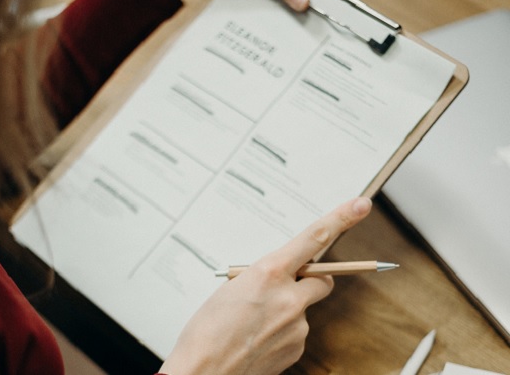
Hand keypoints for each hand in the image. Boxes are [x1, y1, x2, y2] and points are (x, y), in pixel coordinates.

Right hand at [159, 196, 371, 374]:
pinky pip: (297, 331)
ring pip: (305, 307)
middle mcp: (289, 297)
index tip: (360, 205)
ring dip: (289, 308)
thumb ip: (262, 275)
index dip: (340, 219)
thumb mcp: (231, 287)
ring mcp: (296, 326)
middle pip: (323, 278)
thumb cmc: (207, 328)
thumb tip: (280, 275)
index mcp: (268, 272)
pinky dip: (283, 330)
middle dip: (311, 278)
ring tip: (254, 322)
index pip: (313, 239)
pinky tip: (259, 337)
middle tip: (288, 284)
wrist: (202, 371)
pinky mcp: (297, 348)